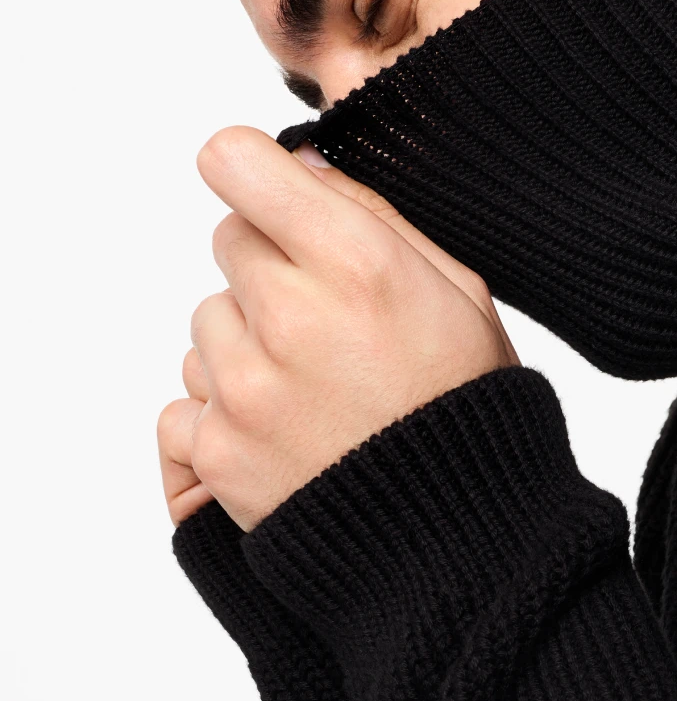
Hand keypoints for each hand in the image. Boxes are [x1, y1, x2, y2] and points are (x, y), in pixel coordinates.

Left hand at [157, 126, 517, 531]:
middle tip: (330, 319)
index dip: (253, 172)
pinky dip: (226, 414)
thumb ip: (372, 214)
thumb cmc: (464, 402)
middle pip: (228, 239)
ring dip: (248, 342)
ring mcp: (244, 386)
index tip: (273, 195)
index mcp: (358, 261)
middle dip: (272, 265)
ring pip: (208, 320)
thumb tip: (300, 161)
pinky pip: (188, 398)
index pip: (234, 163)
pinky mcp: (215, 449)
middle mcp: (292, 315)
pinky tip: (289, 433)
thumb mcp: (457, 289)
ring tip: (317, 387)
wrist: (456, 538)